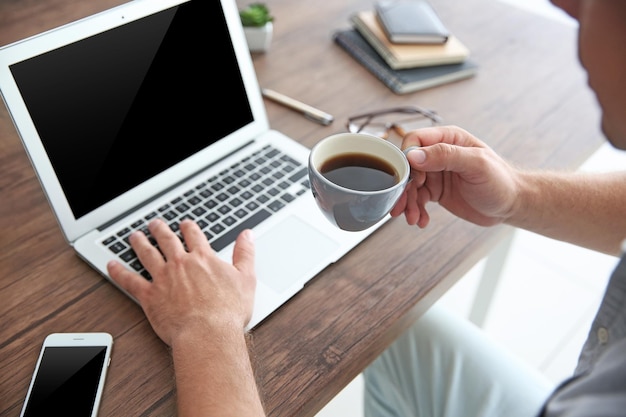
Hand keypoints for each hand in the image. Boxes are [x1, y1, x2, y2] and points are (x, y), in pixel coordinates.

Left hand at [107, 219, 255, 345]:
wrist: (208, 334)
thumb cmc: (228, 311)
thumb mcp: (246, 278)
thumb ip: (245, 253)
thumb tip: (247, 235)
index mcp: (203, 258)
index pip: (193, 235)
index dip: (188, 227)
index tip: (185, 224)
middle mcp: (180, 263)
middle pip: (167, 240)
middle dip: (160, 229)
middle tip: (154, 224)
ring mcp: (162, 278)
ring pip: (146, 254)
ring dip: (139, 243)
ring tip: (134, 236)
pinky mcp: (149, 296)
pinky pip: (129, 280)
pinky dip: (118, 271)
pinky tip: (111, 264)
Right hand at [392, 126, 519, 227]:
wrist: (511, 205)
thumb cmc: (501, 181)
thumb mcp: (476, 165)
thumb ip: (445, 156)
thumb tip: (414, 156)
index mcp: (449, 139)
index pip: (415, 140)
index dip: (408, 158)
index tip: (413, 178)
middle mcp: (439, 154)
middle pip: (408, 166)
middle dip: (404, 187)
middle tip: (404, 206)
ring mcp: (436, 173)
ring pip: (410, 185)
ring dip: (408, 203)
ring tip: (412, 219)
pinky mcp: (436, 191)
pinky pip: (417, 199)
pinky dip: (416, 210)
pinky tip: (421, 221)